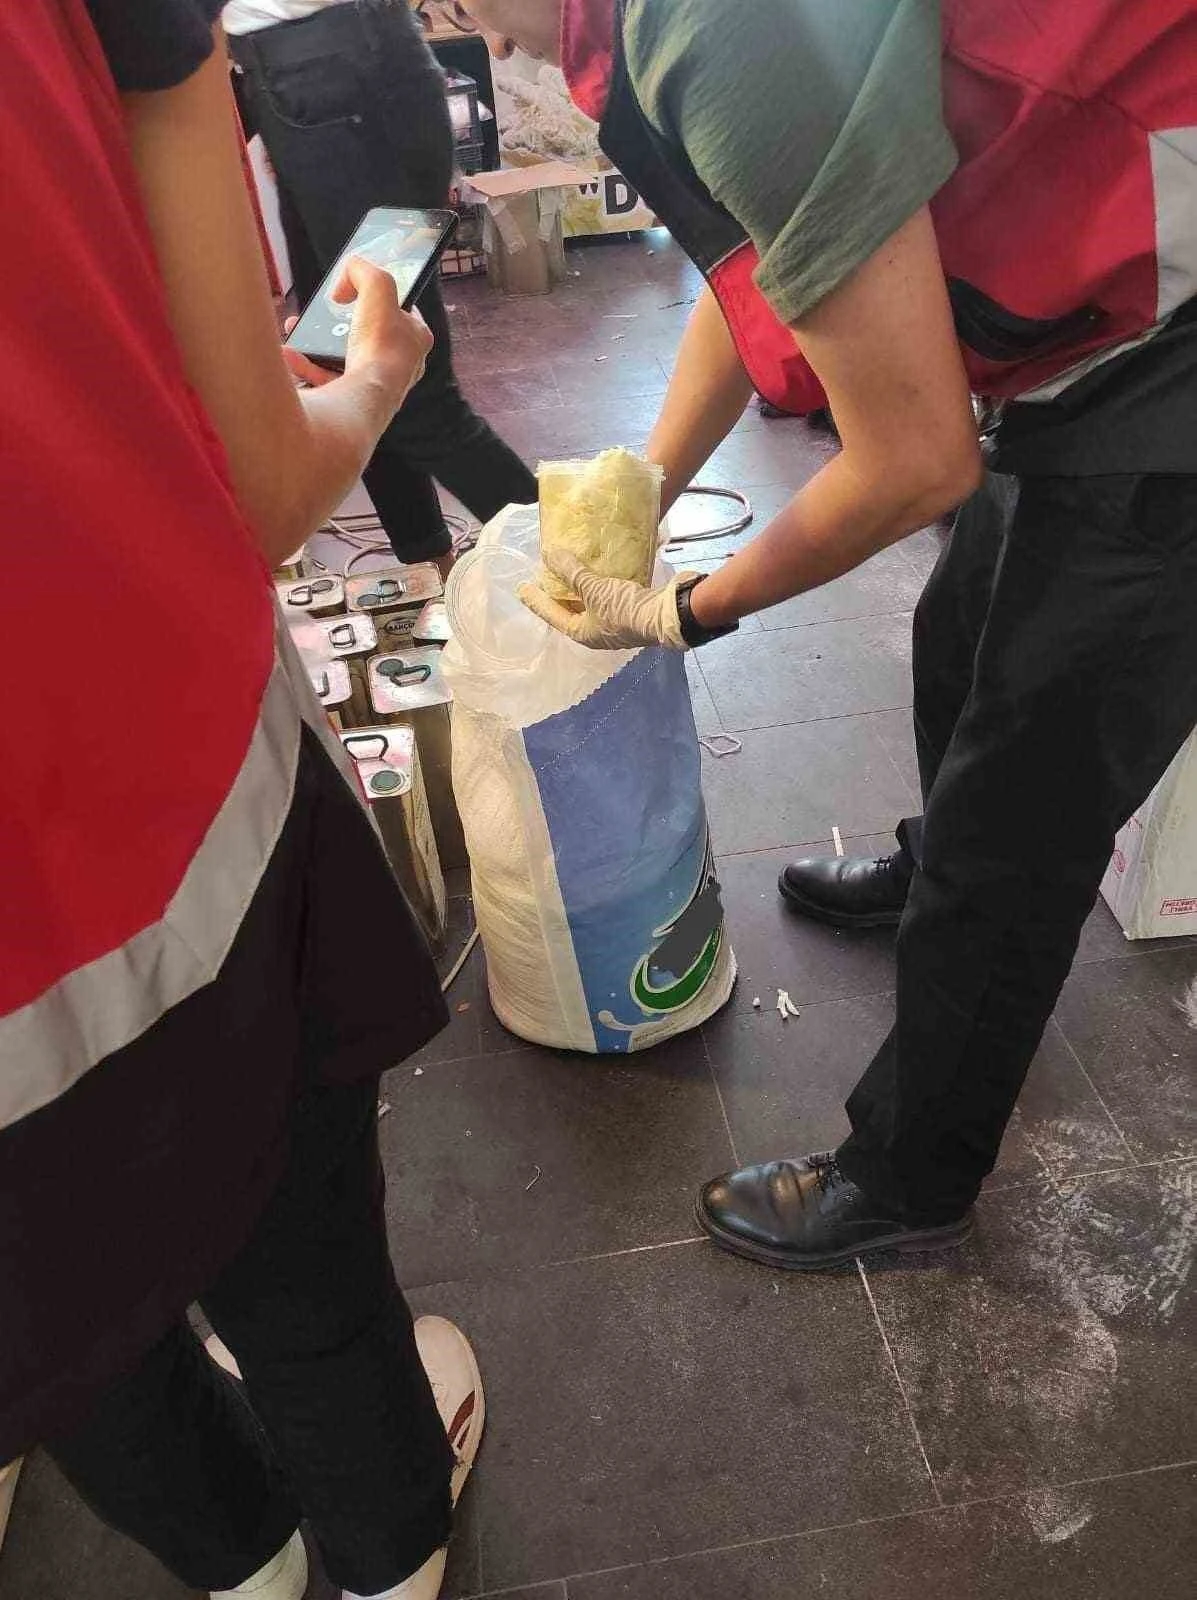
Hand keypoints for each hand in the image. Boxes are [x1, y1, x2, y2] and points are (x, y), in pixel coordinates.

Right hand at [281, 258, 432, 407]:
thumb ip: (364, 269)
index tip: (357, 293)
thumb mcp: (378, 285)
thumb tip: (349, 273)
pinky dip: (307, 366)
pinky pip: (327, 379)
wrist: (365, 397)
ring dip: (317, 343)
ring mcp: (378, 386)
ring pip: (343, 357)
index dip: (379, 298)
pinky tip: (290, 354)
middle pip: (367, 334)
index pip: (401, 311)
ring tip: (297, 330)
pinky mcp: (355, 403)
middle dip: (339, 322)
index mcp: (415, 339)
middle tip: (321, 314)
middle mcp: (401, 365)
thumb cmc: (380, 345)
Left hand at [519, 549, 696, 650]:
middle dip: (559, 594)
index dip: (537, 601)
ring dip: (580, 587)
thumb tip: (549, 554)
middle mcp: (597, 632)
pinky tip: (599, 569)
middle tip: (545, 576)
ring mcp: (615, 623)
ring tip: (570, 569)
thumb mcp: (594, 589)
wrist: (668, 615)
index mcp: (583, 633)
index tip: (522, 589)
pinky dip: (600, 583)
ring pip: (591, 603)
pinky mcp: (631, 611)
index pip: (552, 615)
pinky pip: (608, 596)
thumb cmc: (626, 609)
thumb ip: (571, 572)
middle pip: (571, 610)